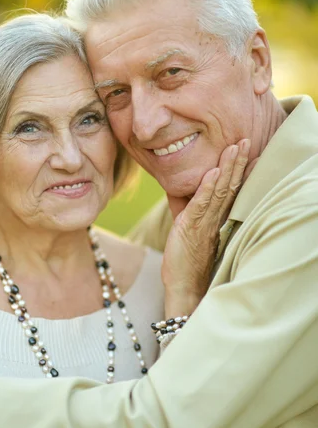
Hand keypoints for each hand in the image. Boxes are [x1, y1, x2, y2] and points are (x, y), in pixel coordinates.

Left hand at [162, 139, 249, 317]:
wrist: (183, 286)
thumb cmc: (185, 259)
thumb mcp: (186, 228)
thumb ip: (186, 208)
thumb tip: (179, 190)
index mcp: (216, 217)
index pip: (230, 189)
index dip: (238, 170)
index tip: (248, 152)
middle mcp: (215, 218)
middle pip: (230, 186)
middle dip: (237, 162)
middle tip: (246, 141)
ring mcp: (205, 223)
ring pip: (220, 191)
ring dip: (227, 168)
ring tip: (234, 148)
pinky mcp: (191, 228)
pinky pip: (201, 205)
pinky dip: (207, 188)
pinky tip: (213, 172)